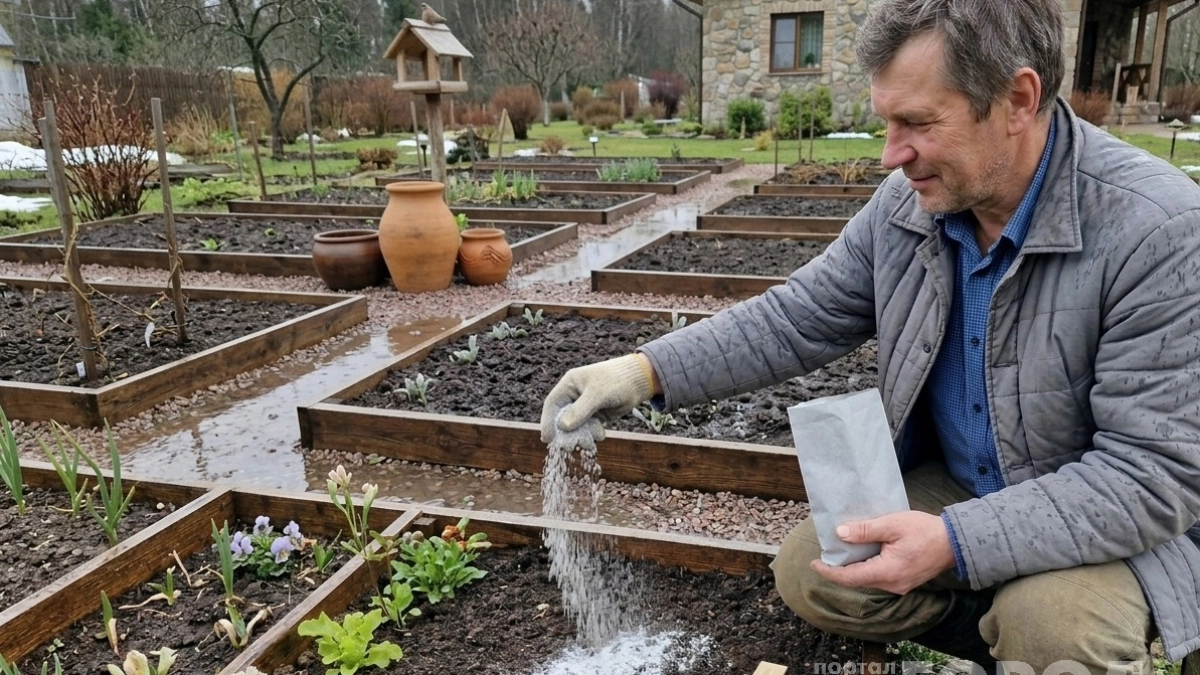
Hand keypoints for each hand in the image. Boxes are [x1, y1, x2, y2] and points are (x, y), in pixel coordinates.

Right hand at [540, 354, 655, 442]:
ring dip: (581, 436)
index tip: (547, 439)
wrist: (639, 381)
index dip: (547, 421)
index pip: (552, 404)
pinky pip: (589, 428)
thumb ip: (580, 411)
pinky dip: (592, 434)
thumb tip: (563, 427)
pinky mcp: (596, 414)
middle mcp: (574, 395)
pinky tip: (600, 434)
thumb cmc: (616, 380)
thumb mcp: (597, 394)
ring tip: (589, 444)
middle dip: (566, 433)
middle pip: (562, 417)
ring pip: (577, 426)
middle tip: (569, 446)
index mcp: (569, 384)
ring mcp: (585, 406)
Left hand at [810, 511, 956, 594]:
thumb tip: (840, 534)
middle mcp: (892, 585)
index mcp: (887, 573)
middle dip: (839, 569)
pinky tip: (862, 554)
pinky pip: (879, 577)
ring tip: (840, 553)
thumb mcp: (892, 524)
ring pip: (868, 580)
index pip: (850, 578)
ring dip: (853, 568)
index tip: (814, 564)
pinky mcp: (905, 582)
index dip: (830, 572)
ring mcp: (900, 586)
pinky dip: (866, 567)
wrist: (956, 541)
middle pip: (857, 580)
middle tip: (825, 555)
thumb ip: (865, 530)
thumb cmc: (926, 531)